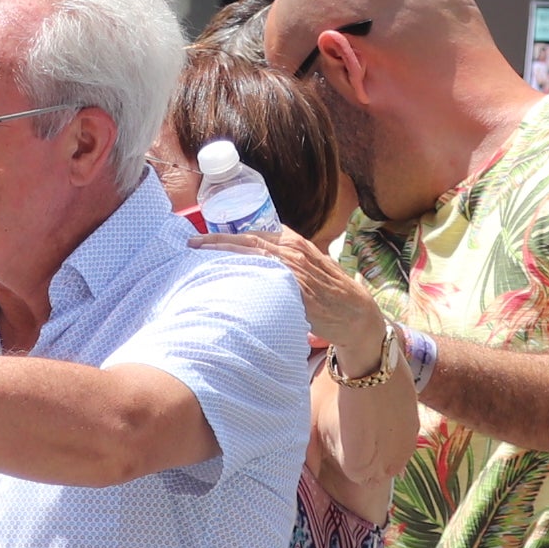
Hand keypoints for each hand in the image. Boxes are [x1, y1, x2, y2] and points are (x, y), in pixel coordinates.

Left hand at [195, 228, 391, 369]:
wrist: (357, 314)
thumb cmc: (332, 292)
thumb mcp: (312, 265)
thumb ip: (288, 260)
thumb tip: (261, 259)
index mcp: (295, 242)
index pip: (254, 233)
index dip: (228, 235)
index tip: (205, 238)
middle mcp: (293, 251)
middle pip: (247, 240)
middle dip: (217, 240)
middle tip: (191, 242)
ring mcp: (294, 269)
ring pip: (252, 254)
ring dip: (223, 252)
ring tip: (198, 254)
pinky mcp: (297, 289)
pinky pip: (265, 277)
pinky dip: (244, 273)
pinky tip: (224, 276)